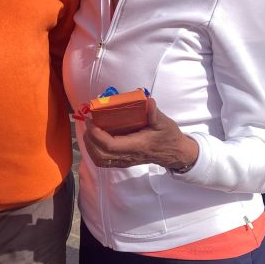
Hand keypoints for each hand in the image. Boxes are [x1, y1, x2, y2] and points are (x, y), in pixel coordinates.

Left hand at [84, 96, 198, 171]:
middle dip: (90, 139)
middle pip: (100, 154)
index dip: (96, 134)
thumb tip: (148, 101)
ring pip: (100, 160)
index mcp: (137, 146)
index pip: (110, 145)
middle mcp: (128, 156)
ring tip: (90, 131)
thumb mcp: (164, 122)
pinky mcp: (124, 162)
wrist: (175, 153)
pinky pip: (104, 161)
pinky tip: (95, 139)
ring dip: (90, 146)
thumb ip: (154, 113)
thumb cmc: (168, 136)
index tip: (91, 120)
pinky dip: (94, 151)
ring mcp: (125, 161)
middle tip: (89, 123)